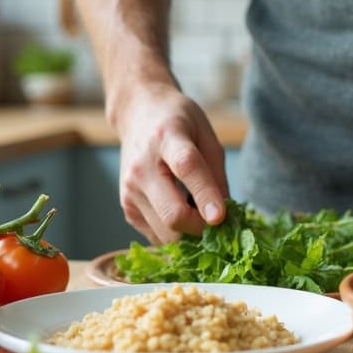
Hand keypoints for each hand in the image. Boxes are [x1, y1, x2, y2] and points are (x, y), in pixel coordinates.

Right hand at [114, 81, 229, 242]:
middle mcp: (142, 167)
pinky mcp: (127, 208)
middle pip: (173, 214)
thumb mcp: (206, 136)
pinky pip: (156, 236)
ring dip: (189, 234)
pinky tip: (183, 215)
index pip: (187, 168)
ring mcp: (130, 191)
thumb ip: (216, 175)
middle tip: (219, 222)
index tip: (221, 217)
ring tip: (201, 217)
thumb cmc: (178, 123)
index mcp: (167, 138)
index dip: (206, 195)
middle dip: (201, 228)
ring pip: (165, 233)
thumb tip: (225, 216)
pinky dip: (175, 234)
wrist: (138, 116)